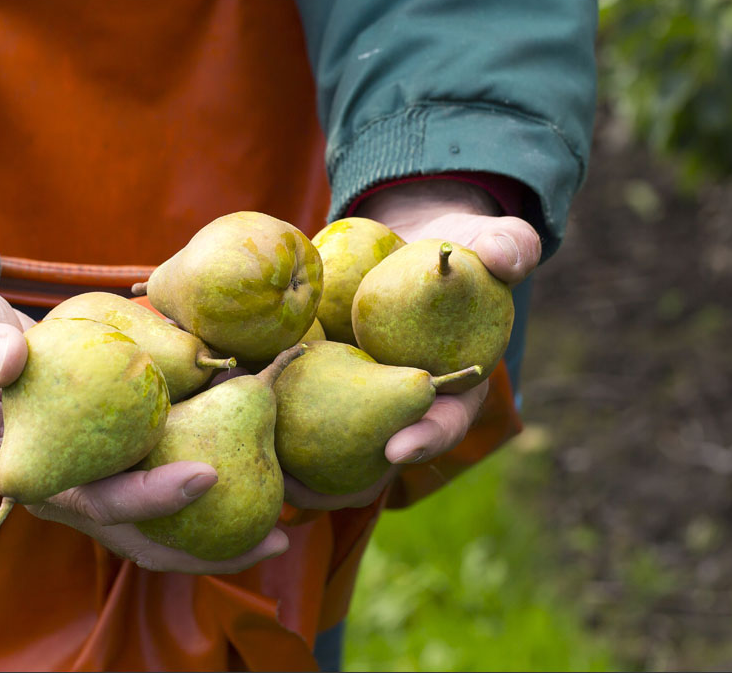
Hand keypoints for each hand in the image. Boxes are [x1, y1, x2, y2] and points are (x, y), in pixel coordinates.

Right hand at [0, 253, 288, 573]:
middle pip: (144, 535)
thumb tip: (9, 359)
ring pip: (159, 524)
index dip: (154, 496)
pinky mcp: (114, 456)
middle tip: (277, 539)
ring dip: (217, 532)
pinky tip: (258, 471)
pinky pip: (164, 481)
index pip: (102, 501)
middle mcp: (72, 487)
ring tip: (285, 528)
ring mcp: (95, 477)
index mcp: (40, 473)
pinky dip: (207, 483)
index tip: (210, 472)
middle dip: (206, 549)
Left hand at [283, 179, 539, 510]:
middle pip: (376, 457)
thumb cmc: (454, 248)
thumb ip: (503, 248)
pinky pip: (289, 406)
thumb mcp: (486, 241)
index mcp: (452, 387)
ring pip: (329, 449)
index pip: (444, 421)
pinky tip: (224, 419)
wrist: (407, 241)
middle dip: (341, 481)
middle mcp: (402, 406)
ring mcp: (357, 400)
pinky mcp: (318, 382)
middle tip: (305, 491)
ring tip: (260, 478)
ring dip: (294, 467)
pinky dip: (262, 417)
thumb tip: (507, 255)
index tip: (396, 450)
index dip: (425, 438)